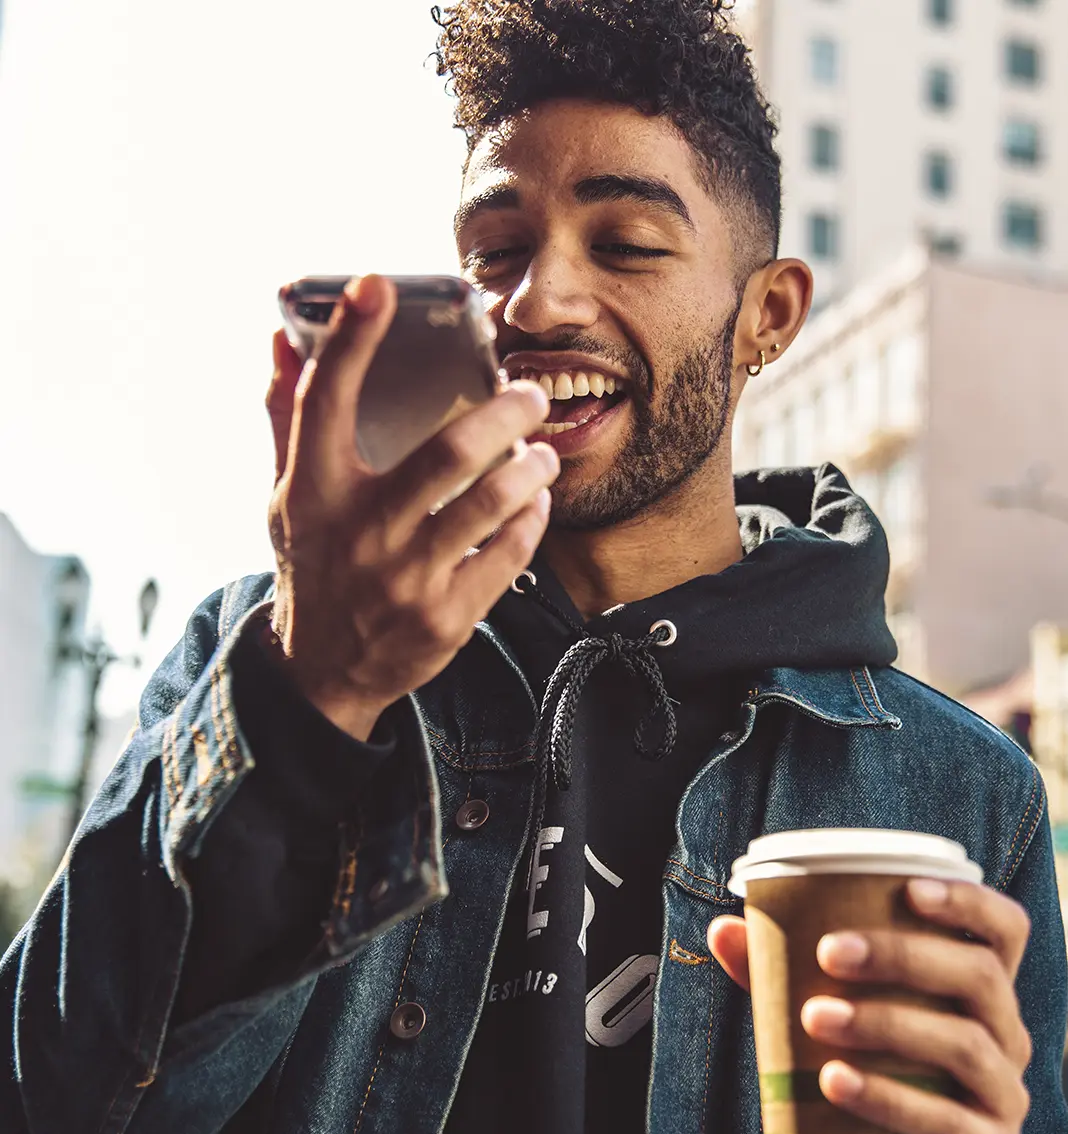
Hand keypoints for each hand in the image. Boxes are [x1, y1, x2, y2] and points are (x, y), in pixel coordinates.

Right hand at [263, 274, 558, 738]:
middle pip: (447, 454)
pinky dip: (530, 519)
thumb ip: (289, 418)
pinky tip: (534, 501)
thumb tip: (284, 339)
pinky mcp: (446, 617)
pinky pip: (508, 555)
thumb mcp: (289, 495)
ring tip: (541, 450)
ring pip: (490, 504)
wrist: (323, 671)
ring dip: (530, 466)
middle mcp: (360, 532)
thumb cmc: (314, 564)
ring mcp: (406, 580)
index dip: (352, 340)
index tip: (377, 286)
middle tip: (527, 392)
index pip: (325, 402)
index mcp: (313, 492)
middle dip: (504, 412)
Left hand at [708, 880, 1032, 1133]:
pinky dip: (888, 1098)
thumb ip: (784, 976)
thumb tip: (725, 928)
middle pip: (979, 976)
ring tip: (815, 1017)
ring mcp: (1003, 1097)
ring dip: (886, 1022)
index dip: (969, 901)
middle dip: (902, 955)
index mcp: (979, 991)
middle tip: (828, 950)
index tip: (909, 888)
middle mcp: (1005, 1036)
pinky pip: (948, 1123)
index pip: (1004, 930)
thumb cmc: (876, 1078)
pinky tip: (833, 1082)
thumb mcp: (838, 1020)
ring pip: (964, 1044)